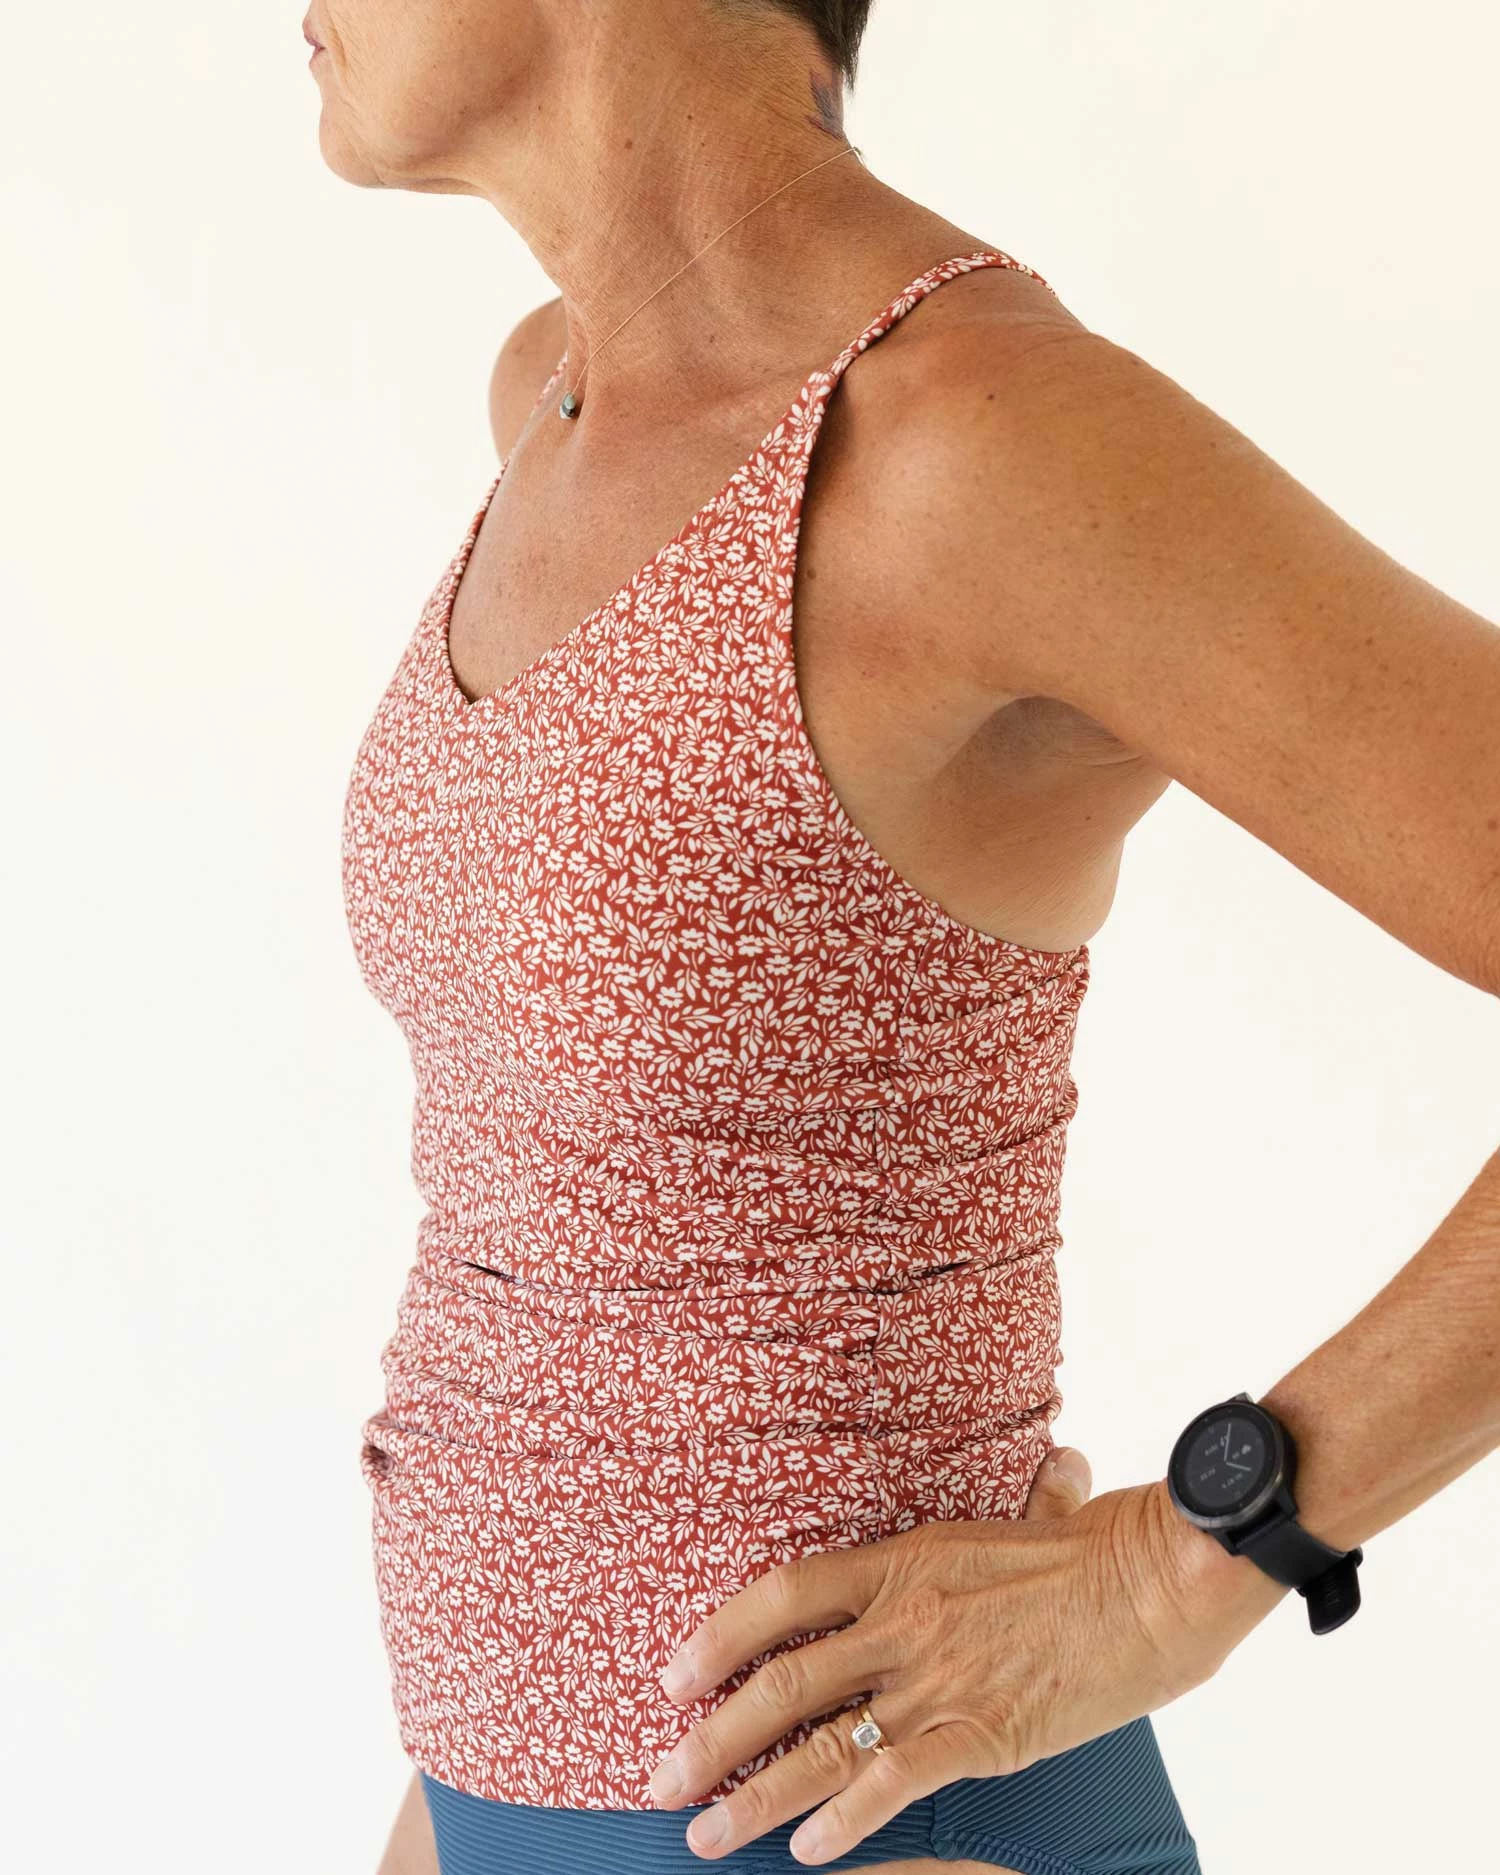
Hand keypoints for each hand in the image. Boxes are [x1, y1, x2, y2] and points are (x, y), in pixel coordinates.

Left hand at [649, 1449, 1278, 1864]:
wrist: (1159, 1580)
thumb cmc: (1099, 1545)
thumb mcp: (1027, 1513)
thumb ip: (1010, 1502)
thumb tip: (1056, 1464)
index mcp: (902, 1560)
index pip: (783, 1595)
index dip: (719, 1637)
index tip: (673, 1675)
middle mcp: (904, 1620)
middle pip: (781, 1681)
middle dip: (711, 1738)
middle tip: (661, 1779)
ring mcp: (938, 1680)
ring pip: (819, 1744)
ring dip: (753, 1797)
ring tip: (706, 1835)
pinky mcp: (982, 1735)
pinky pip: (893, 1784)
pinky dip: (844, 1821)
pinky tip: (809, 1850)